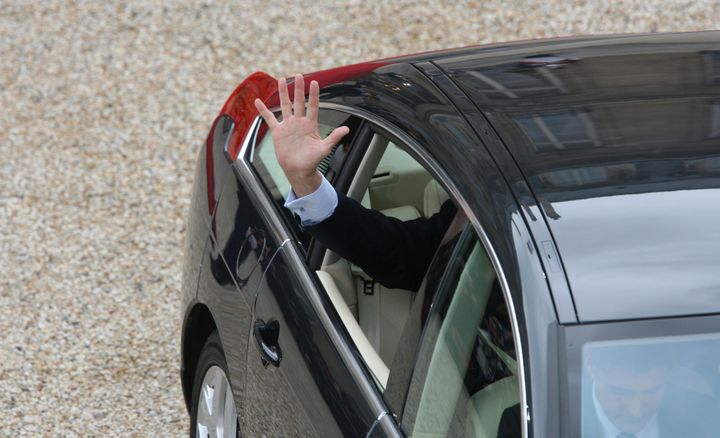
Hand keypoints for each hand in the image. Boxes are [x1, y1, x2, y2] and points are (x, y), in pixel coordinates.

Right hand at [254, 74, 349, 196]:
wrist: (298, 170)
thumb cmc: (312, 161)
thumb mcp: (324, 149)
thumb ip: (333, 137)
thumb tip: (346, 129)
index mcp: (311, 125)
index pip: (313, 106)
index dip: (314, 95)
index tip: (314, 82)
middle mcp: (299, 122)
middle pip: (299, 102)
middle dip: (298, 89)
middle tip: (299, 75)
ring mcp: (288, 125)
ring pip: (285, 106)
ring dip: (283, 93)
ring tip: (282, 80)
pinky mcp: (278, 132)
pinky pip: (270, 118)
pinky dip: (264, 110)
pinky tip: (258, 101)